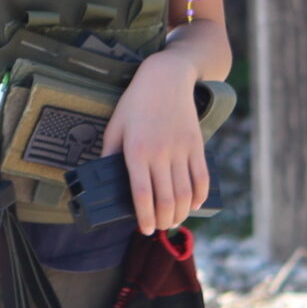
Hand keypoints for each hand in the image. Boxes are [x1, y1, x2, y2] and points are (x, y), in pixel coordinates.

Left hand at [101, 49, 208, 233]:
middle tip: (158, 228)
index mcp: (136, 150)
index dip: (144, 217)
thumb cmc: (135, 102)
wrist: (166, 78)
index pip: (142, 194)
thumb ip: (110, 154)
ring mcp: (181, 149)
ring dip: (180, 213)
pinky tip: (194, 205)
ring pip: (185, 193)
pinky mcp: (196, 145)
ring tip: (173, 220)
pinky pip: (201, 177)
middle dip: (162, 221)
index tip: (143, 229)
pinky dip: (200, 196)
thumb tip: (105, 180)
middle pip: (166, 199)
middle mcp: (160, 152)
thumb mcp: (115, 126)